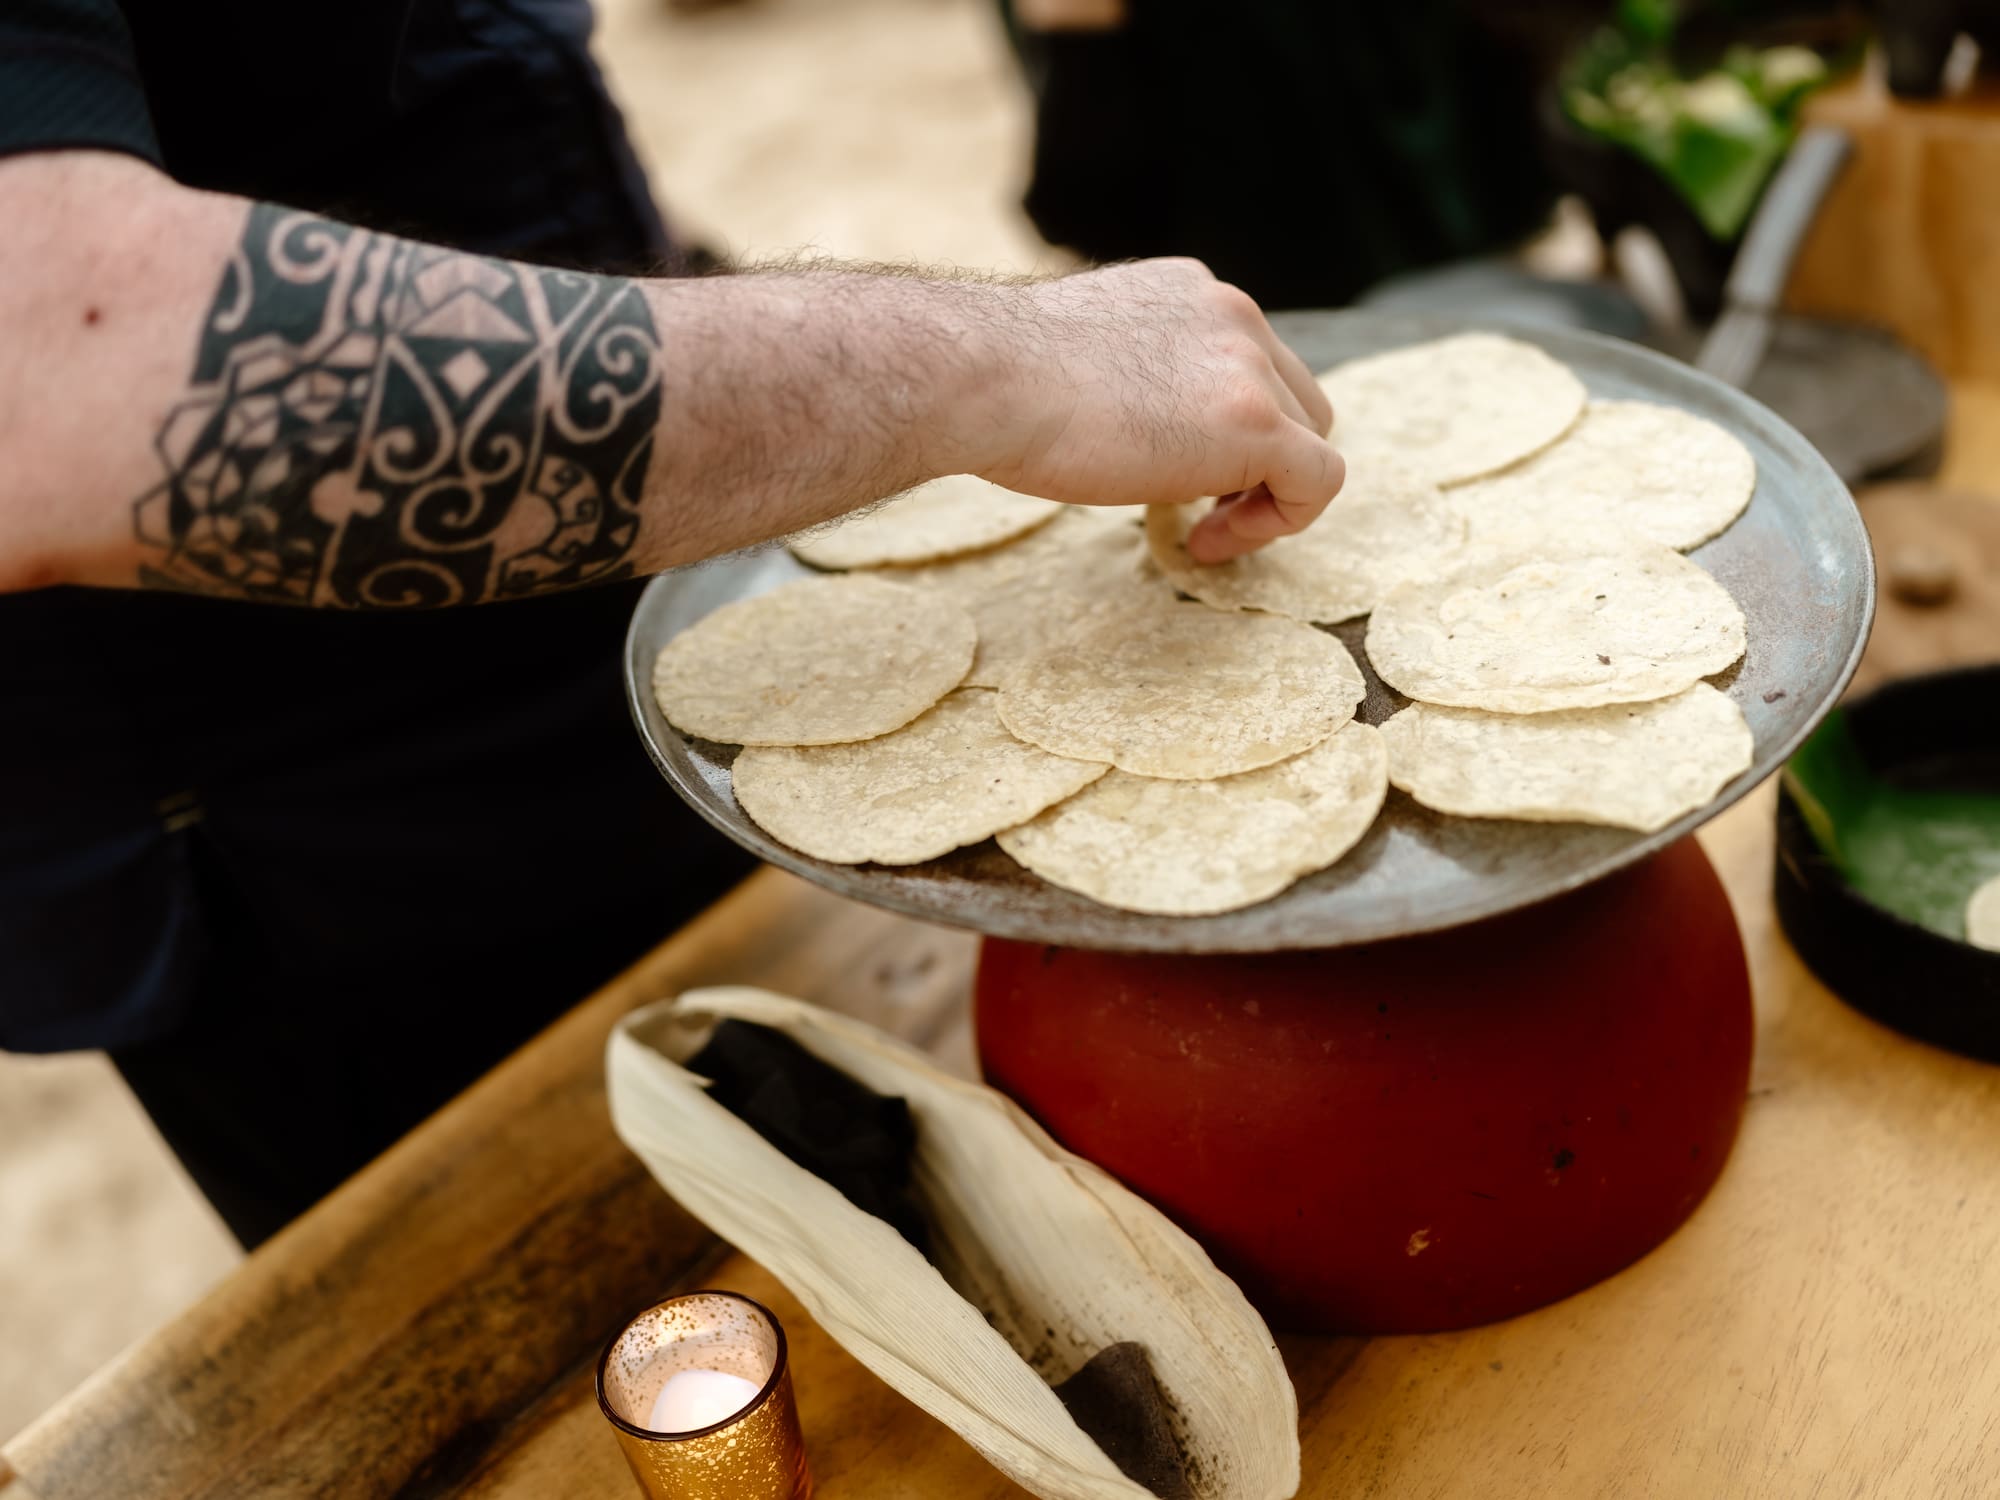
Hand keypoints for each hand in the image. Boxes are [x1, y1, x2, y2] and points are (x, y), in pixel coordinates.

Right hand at [974, 258, 1342, 562]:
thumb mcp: (1077, 357)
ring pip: (1311, 438)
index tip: (1179, 473)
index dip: (1229, 430)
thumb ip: (1126, 375)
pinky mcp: (1257, 420)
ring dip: (1265, 495)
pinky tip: (1213, 541)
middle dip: (1260, 462)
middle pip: (1296, 397)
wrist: (982, 378)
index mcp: (1189, 293)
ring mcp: (1248, 363)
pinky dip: (1284, 520)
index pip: (1249, 363)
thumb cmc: (993, 380)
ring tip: (1205, 532)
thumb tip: (1121, 420)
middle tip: (1202, 510)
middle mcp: (1232, 313)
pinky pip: (1318, 480)